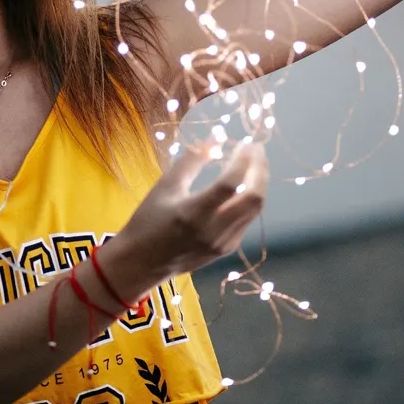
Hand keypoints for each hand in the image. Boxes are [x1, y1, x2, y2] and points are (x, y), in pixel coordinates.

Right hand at [106, 139, 268, 289]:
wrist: (143, 262)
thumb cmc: (148, 220)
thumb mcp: (164, 186)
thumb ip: (190, 161)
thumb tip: (214, 141)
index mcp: (194, 212)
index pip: (230, 183)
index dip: (242, 160)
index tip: (246, 143)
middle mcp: (214, 230)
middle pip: (254, 198)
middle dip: (260, 170)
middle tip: (257, 150)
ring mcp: (223, 242)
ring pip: (255, 210)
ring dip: (259, 184)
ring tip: (254, 163)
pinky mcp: (227, 248)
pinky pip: (246, 220)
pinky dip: (249, 199)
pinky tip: (243, 186)